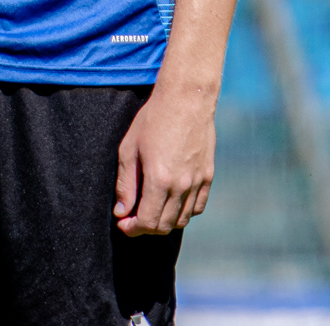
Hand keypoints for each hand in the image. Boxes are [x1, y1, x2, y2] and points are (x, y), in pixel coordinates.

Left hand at [114, 84, 214, 235]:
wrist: (186, 99)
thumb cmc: (152, 120)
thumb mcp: (129, 149)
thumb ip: (125, 185)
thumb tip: (122, 212)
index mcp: (160, 180)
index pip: (148, 222)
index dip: (133, 229)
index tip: (124, 223)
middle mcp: (182, 185)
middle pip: (165, 225)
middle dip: (146, 228)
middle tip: (133, 218)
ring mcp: (198, 182)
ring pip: (182, 220)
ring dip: (164, 222)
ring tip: (151, 210)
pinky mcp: (208, 176)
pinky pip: (197, 207)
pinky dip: (183, 212)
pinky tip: (171, 202)